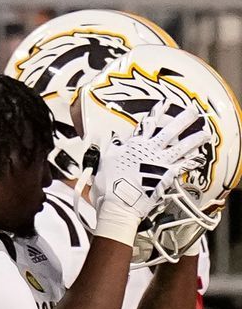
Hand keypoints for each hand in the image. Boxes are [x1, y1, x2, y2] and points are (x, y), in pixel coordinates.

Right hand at [93, 105, 210, 244]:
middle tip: (192, 112)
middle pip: (169, 131)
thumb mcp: (104, 162)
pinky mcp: (167, 176)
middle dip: (182, 120)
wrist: (119, 204)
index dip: (156, 113)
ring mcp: (160, 163)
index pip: (147, 125)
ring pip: (181, 147)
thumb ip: (112, 148)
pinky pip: (183, 166)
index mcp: (134, 146)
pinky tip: (199, 157)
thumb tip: (113, 139)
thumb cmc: (110, 186)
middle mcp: (150, 152)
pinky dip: (192, 161)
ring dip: (194, 139)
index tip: (165, 104)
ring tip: (204, 133)